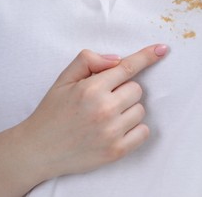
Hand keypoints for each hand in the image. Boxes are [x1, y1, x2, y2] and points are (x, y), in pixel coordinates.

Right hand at [19, 44, 167, 178]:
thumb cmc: (53, 112)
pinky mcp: (117, 151)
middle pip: (137, 89)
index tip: (162, 49)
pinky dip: (135, 129)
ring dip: (128, 110)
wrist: (39, 149)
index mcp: (91, 89)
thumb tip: (117, 60)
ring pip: (141, 110)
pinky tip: (116, 129)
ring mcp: (112, 132)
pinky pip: (144, 132)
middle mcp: (104, 109)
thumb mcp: (63, 79)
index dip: (146, 56)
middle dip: (124, 91)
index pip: (127, 67)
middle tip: (104, 100)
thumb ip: (88, 61)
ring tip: (106, 117)